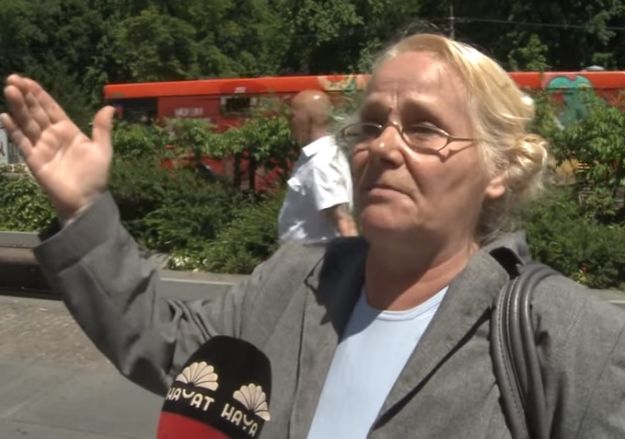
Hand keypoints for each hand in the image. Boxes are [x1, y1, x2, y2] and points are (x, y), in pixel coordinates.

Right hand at [0, 74, 114, 219]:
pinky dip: (13, 130)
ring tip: (9, 90)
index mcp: (68, 130)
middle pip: (36, 112)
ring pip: (27, 123)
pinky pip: (22, 142)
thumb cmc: (95, 175)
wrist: (86, 200)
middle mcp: (52, 135)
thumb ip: (102, 129)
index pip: (51, 108)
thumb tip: (110, 107)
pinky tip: (5, 117)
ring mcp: (41, 147)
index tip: (28, 80)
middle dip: (25, 96)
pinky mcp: (34, 160)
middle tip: (13, 79)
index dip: (39, 94)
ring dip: (18, 107)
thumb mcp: (102, 150)